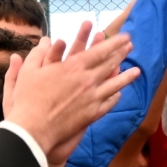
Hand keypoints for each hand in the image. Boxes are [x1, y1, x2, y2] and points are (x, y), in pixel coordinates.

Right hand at [1, 23, 139, 166]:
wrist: (34, 129)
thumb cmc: (28, 99)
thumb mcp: (29, 71)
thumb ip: (39, 53)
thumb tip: (46, 40)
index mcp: (74, 67)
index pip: (100, 51)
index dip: (114, 43)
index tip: (124, 37)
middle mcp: (87, 80)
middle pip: (110, 64)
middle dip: (121, 53)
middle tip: (131, 46)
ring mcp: (92, 98)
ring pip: (115, 84)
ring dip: (127, 76)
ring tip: (138, 70)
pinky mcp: (92, 114)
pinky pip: (108, 103)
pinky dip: (116, 97)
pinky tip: (120, 94)